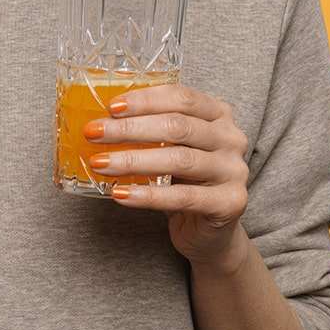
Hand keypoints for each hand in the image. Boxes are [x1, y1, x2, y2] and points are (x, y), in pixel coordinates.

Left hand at [82, 83, 250, 270]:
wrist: (210, 231)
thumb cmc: (184, 181)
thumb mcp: (171, 148)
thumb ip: (151, 129)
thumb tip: (101, 120)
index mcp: (219, 114)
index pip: (181, 98)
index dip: (145, 101)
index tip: (110, 107)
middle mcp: (231, 138)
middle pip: (177, 126)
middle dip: (130, 129)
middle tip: (94, 133)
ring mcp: (234, 170)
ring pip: (178, 160)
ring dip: (133, 161)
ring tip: (100, 164)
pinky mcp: (231, 202)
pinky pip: (183, 196)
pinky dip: (148, 195)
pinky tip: (120, 193)